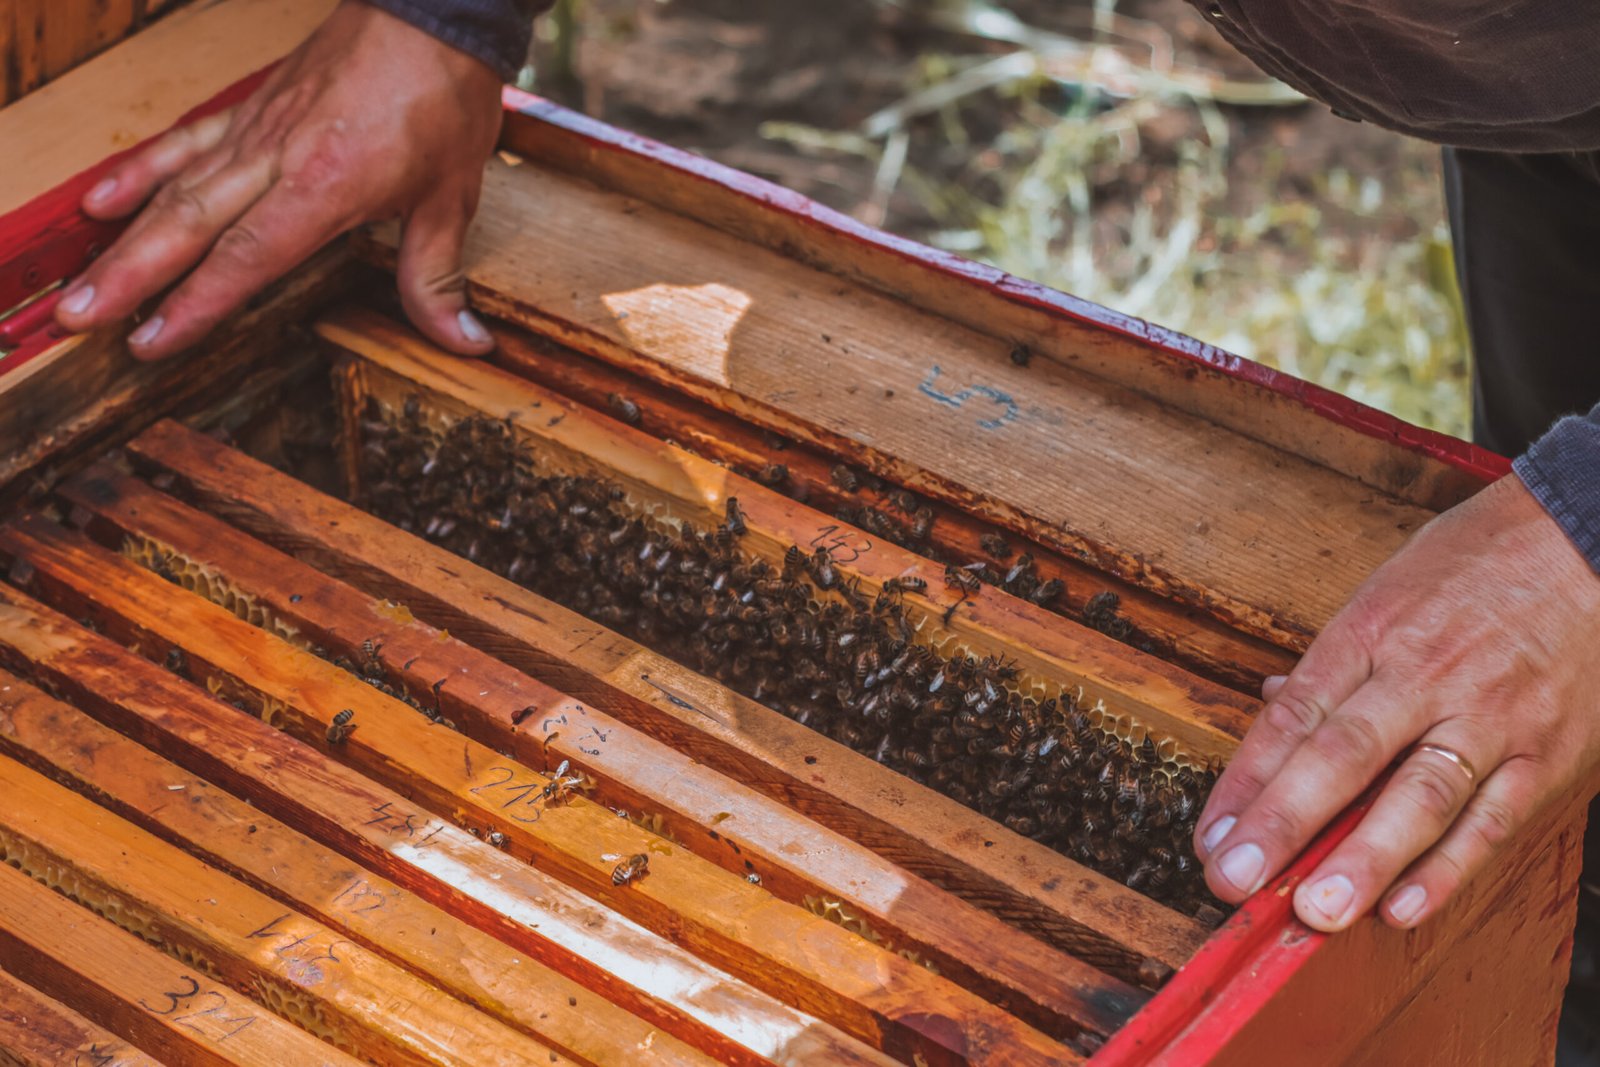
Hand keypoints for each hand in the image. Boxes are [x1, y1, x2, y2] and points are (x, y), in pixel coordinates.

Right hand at [53, 0, 502, 359]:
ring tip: (81, 284)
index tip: (154, 341)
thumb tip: (462, 341)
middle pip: (189, 225)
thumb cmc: (442, 98)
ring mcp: (257, 129)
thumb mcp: (451, 198)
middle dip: (131, 278)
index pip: (248, 257)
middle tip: (81, 320)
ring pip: (174, 187)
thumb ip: (437, 277)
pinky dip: (139, 170)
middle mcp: (277, 157)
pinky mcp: (252, 107)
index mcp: (326, 185)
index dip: (197, 304)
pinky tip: (101, 200)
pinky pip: (184, 141)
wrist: (431, 14)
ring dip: (123, 239)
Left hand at [1194, 473, 1599, 930]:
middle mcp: (1423, 677)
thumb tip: (1274, 704)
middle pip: (1343, 756)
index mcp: (1369, 636)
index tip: (1211, 838)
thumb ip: (1334, 663)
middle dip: (1282, 824)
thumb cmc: (1475, 566)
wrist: (1585, 541)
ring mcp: (1488, 718)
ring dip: (1363, 860)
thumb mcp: (1385, 591)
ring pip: (1420, 797)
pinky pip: (1492, 819)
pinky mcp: (1547, 753)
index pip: (1293, 719)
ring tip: (1316, 912)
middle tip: (1234, 880)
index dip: (1246, 783)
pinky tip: (1403, 907)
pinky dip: (1448, 869)